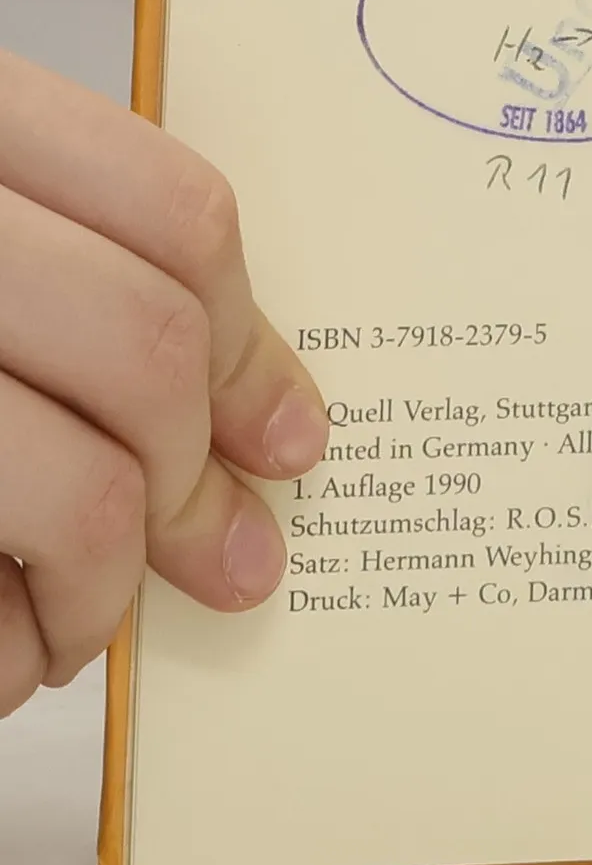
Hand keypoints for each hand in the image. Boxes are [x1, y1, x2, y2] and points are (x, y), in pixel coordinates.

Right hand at [0, 49, 327, 716]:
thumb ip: (64, 281)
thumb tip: (266, 428)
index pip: (176, 213)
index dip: (255, 341)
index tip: (289, 436)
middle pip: (147, 349)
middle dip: (196, 479)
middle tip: (218, 551)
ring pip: (75, 488)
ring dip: (103, 587)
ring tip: (81, 618)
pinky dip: (7, 651)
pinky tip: (6, 649)